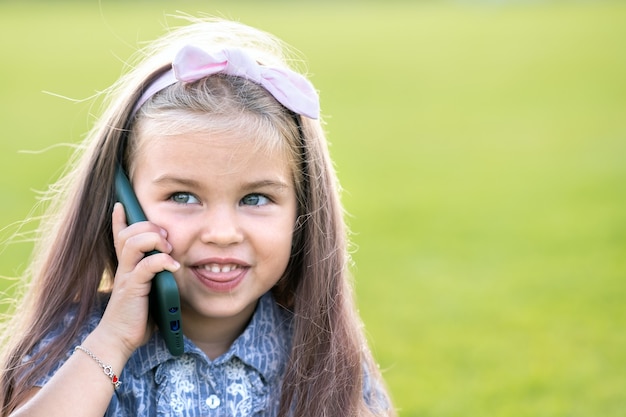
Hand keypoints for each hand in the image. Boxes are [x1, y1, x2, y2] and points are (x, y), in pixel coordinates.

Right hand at [97, 202, 179, 356]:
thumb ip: (157, 275)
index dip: (119, 219)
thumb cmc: (137, 316)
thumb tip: (176, 265)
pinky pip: (147, 265)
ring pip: (133, 242)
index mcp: (127, 265)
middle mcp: (124, 267)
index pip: (120, 235)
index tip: (120, 204)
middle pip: (129, 232)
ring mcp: (127, 276)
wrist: (119, 339)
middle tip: (165, 237)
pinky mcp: (132, 288)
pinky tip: (174, 265)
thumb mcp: (148, 290)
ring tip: (168, 248)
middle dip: (148, 226)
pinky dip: (162, 261)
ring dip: (153, 239)